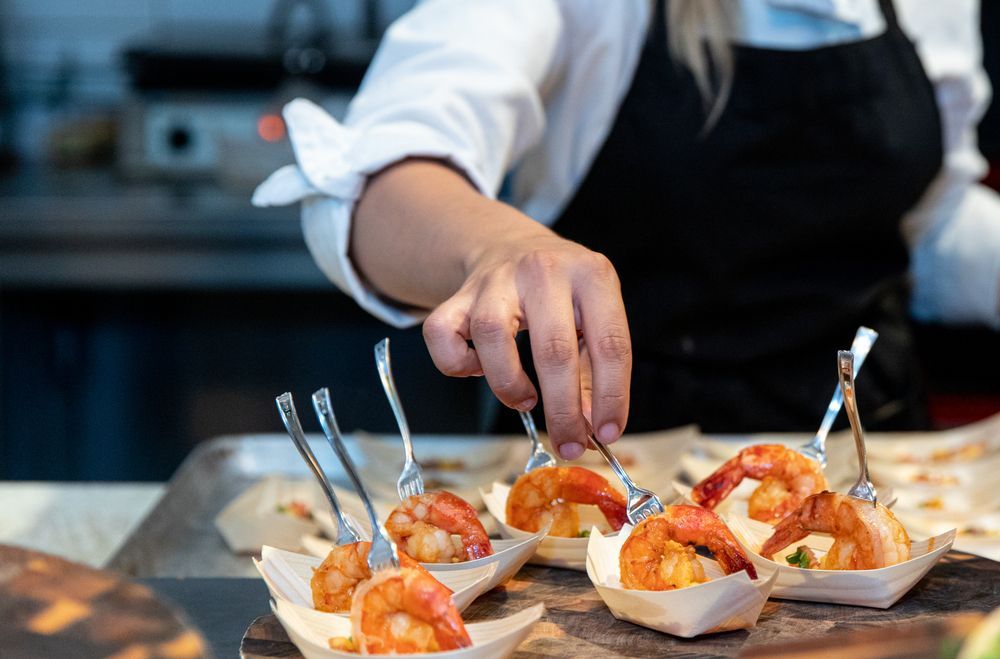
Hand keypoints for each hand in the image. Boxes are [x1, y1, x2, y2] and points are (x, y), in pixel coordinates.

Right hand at [422, 229, 631, 458]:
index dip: (611, 396)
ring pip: (491, 336)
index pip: (610, 344)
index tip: (608, 432)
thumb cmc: (560, 293)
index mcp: (592, 275)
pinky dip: (457, 363)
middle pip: (554, 349)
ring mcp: (497, 280)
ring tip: (524, 399)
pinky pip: (442, 335)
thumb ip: (595, 370)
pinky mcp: (458, 294)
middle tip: (568, 442)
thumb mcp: (592, 316)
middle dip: (563, 410)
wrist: (509, 245)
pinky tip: (477, 368)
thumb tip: (591, 425)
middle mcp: (544, 271)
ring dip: (509, 384)